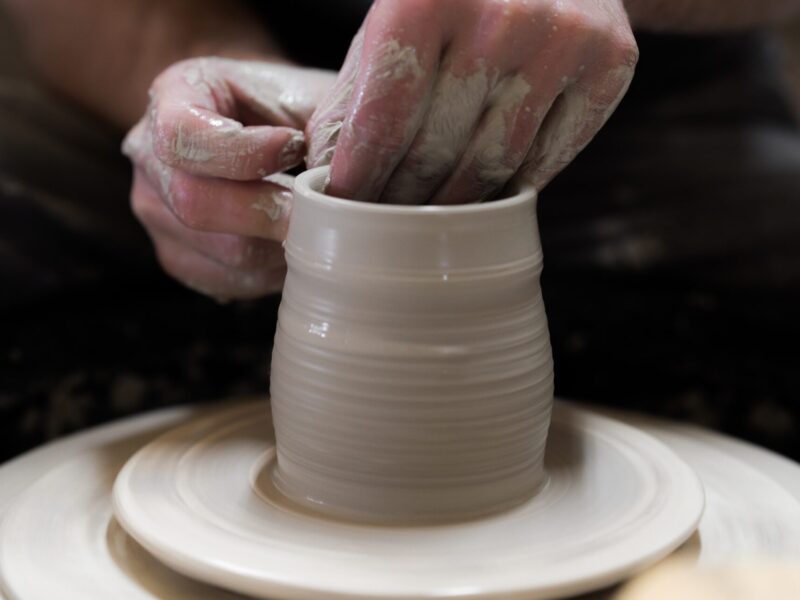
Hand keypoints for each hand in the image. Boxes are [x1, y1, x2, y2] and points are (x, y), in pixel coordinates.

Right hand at [123, 57, 335, 299]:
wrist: (267, 127)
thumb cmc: (290, 108)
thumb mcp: (309, 95)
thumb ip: (324, 127)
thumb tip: (337, 182)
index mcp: (173, 95)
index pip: (183, 135)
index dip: (244, 152)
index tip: (296, 146)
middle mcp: (148, 155)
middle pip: (194, 203)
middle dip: (268, 212)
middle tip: (318, 208)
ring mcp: (155, 210)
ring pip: (220, 251)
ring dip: (278, 245)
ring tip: (311, 223)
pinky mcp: (177, 254)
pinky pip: (226, 279)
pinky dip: (271, 270)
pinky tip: (289, 243)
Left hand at [307, 0, 637, 203]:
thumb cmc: (458, 0)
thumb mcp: (396, 24)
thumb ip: (358, 93)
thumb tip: (324, 172)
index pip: (385, 119)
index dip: (361, 178)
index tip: (346, 212)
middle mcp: (501, 15)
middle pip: (437, 152)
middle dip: (402, 200)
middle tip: (386, 224)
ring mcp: (562, 40)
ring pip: (492, 166)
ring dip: (453, 206)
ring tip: (430, 218)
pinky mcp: (609, 66)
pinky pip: (546, 162)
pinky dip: (510, 189)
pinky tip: (486, 195)